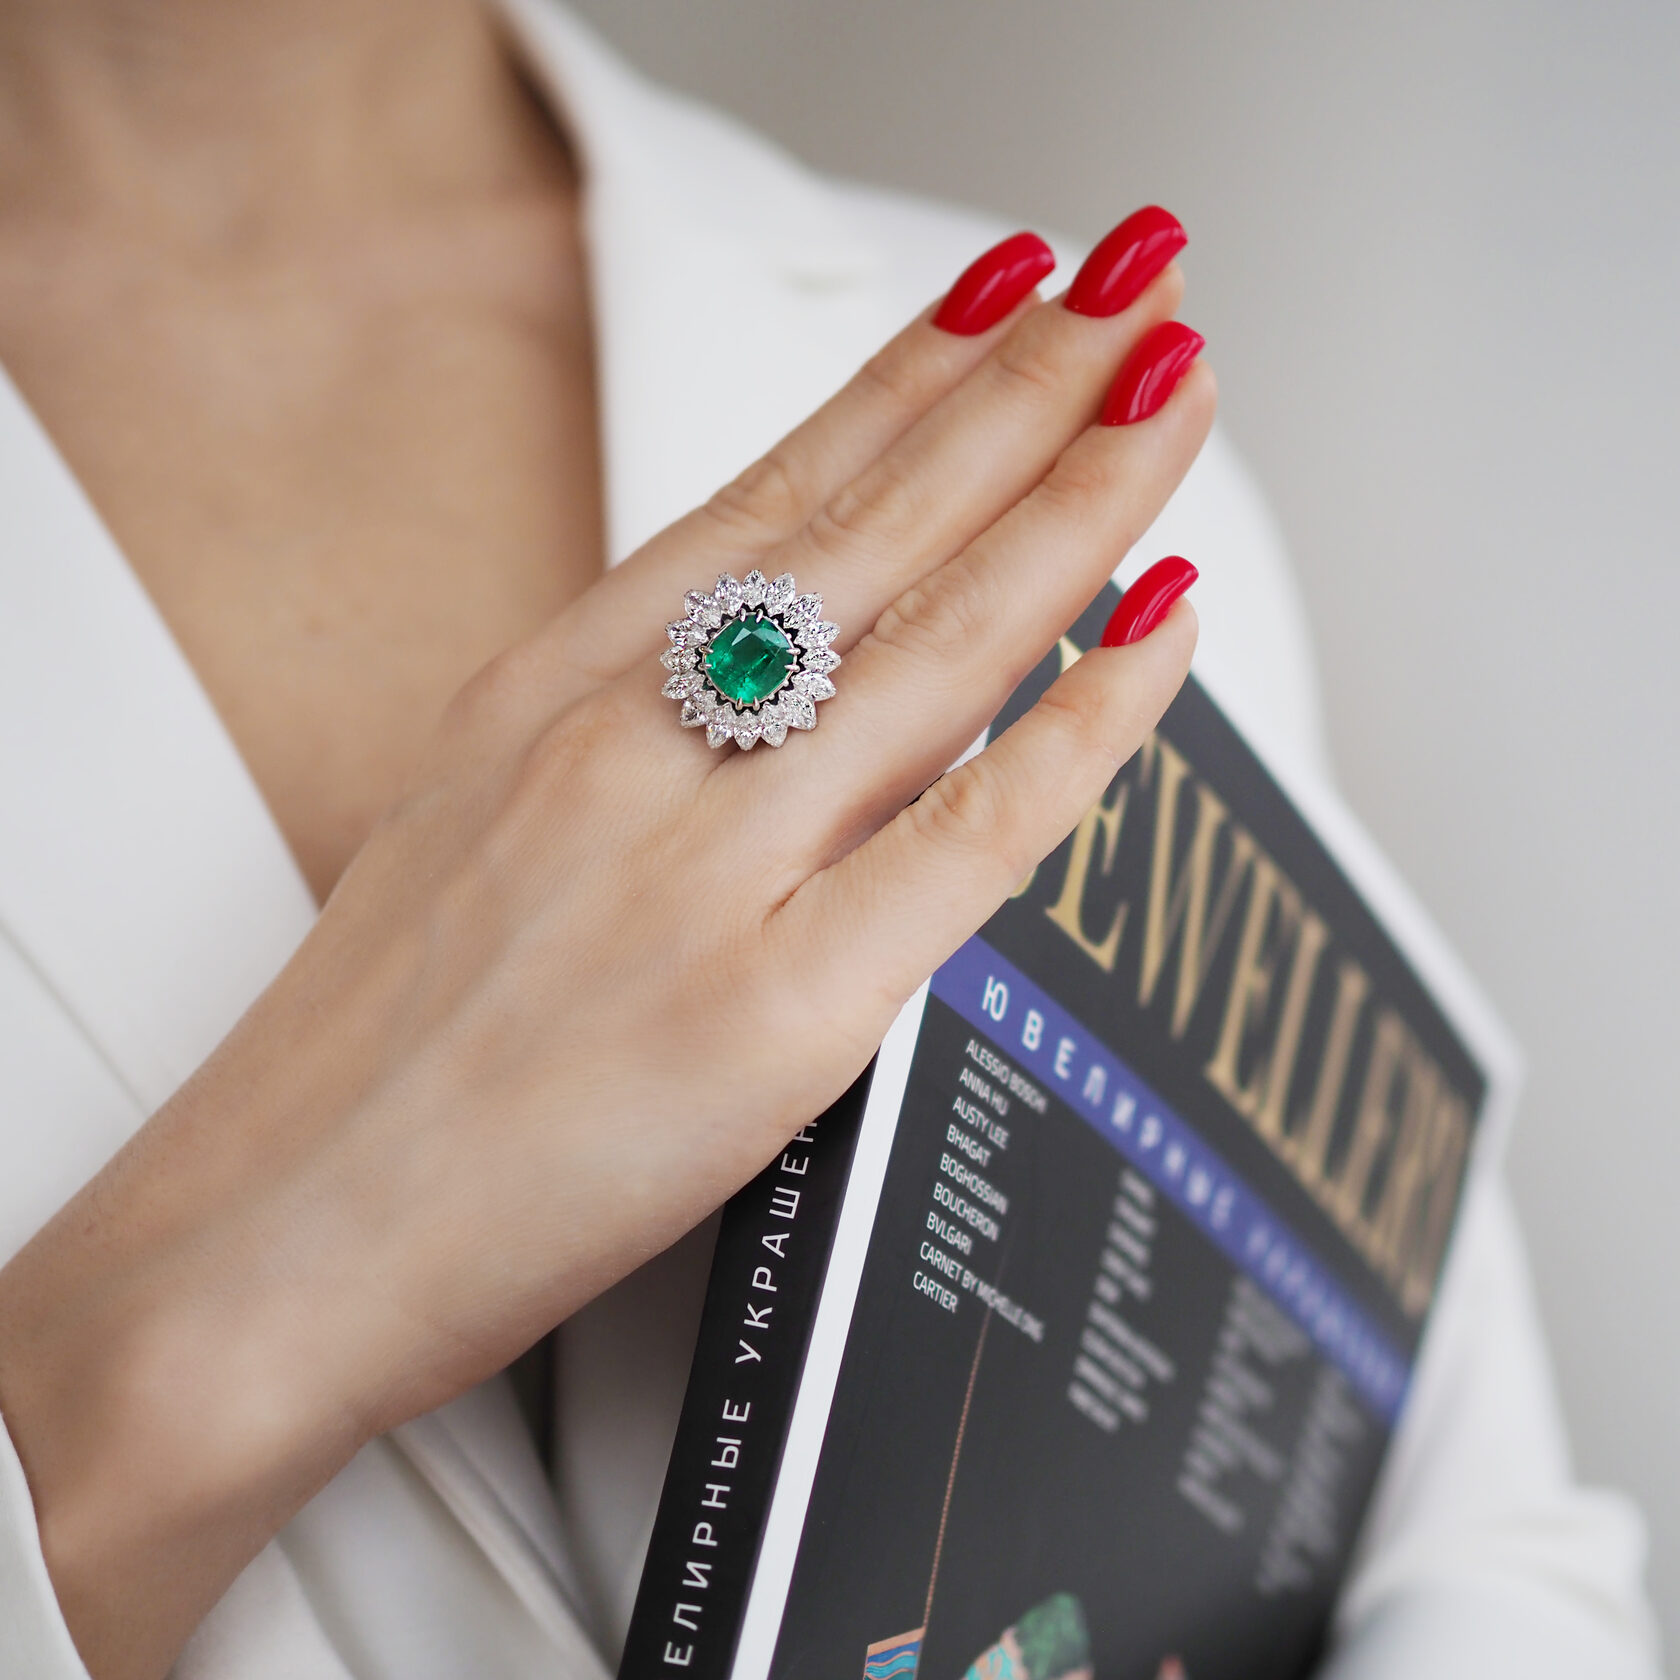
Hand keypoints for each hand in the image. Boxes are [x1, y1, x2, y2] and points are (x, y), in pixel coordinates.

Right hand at [0, 235, 1211, 1678]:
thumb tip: (773, 681)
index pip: (768, 493)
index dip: (902, 380)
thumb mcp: (482, 822)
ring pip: (938, 642)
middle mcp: (629, 744)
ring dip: (1076, 499)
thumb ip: (628, 737)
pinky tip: (1159, 625)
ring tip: (1172, 386)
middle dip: (1025, 388)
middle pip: (871, 527)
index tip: (1000, 298)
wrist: (276, 1233)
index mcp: (551, 691)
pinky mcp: (772, 1008)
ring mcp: (703, 868)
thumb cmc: (372, 1051)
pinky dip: (1085, 724)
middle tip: (1138, 286)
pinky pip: (972, 834)